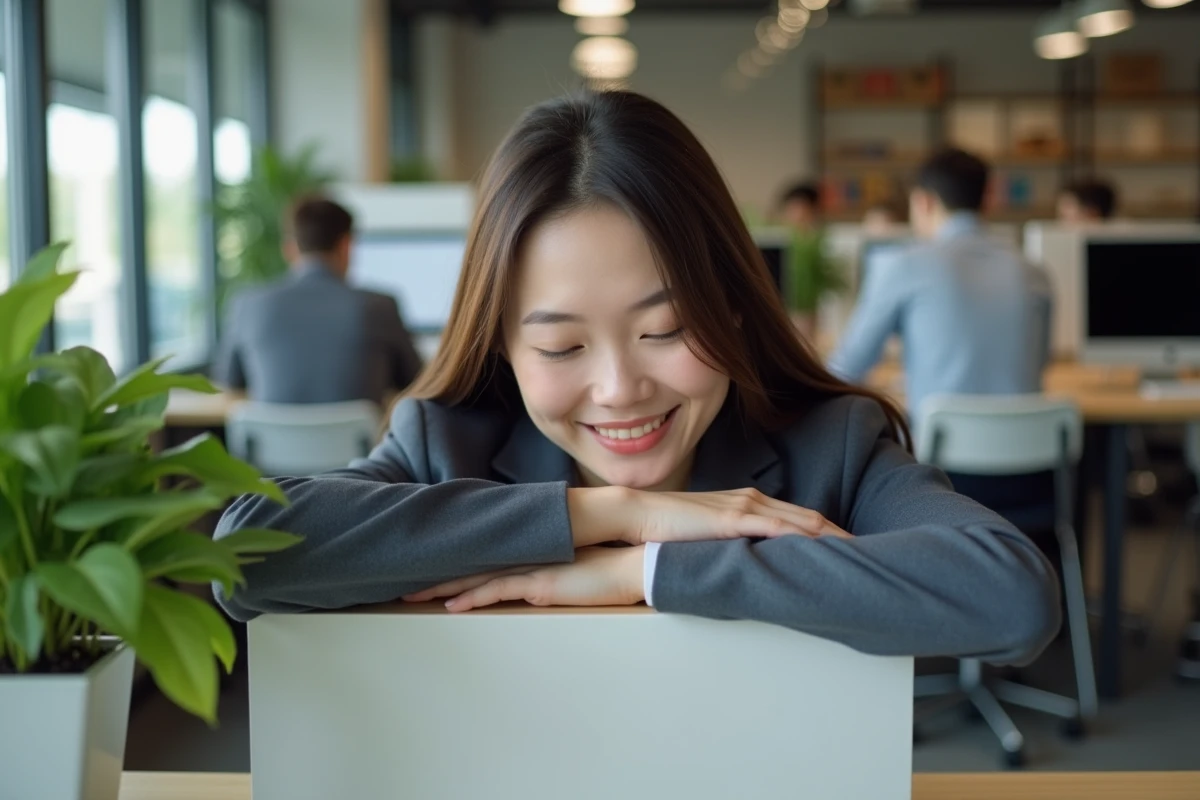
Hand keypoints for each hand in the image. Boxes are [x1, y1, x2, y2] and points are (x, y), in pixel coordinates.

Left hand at [403, 546, 645, 611]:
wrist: (634, 563)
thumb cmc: (610, 568)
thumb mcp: (572, 568)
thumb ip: (549, 570)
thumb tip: (532, 580)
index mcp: (531, 551)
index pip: (485, 555)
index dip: (455, 562)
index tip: (429, 566)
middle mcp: (527, 556)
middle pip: (471, 563)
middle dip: (436, 572)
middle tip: (404, 580)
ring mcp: (532, 568)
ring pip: (477, 576)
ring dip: (443, 586)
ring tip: (412, 594)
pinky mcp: (541, 584)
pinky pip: (499, 591)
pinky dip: (473, 597)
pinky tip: (452, 605)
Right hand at [570, 486, 850, 546]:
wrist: (636, 513)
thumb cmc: (665, 528)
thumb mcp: (705, 537)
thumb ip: (727, 545)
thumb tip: (744, 566)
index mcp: (746, 503)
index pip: (797, 518)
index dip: (828, 531)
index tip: (852, 547)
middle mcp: (752, 500)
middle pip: (809, 518)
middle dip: (842, 534)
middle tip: (876, 551)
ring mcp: (746, 507)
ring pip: (802, 522)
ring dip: (833, 537)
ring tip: (862, 553)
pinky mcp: (735, 519)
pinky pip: (780, 529)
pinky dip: (807, 538)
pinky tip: (826, 548)